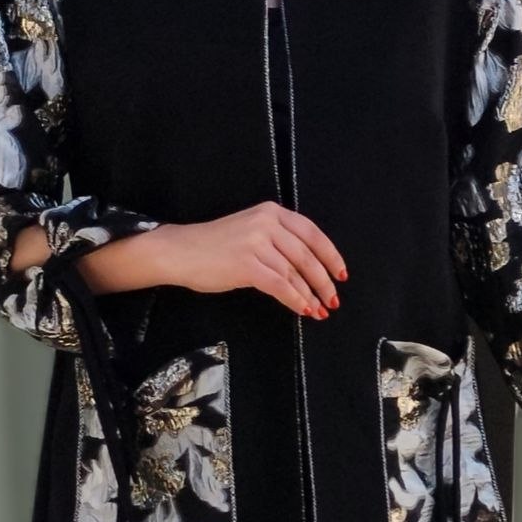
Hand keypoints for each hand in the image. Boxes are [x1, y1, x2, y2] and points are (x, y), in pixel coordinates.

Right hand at [157, 200, 346, 318]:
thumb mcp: (250, 231)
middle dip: (324, 281)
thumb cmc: (214, 245)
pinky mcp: (247, 265)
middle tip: (334, 299)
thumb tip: (308, 270)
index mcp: (271, 212)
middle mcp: (266, 223)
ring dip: (310, 294)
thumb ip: (278, 241)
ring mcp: (256, 243)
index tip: (341, 274)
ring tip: (320, 309)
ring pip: (295, 272)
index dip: (330, 255)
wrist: (180, 251)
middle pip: (307, 255)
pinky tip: (303, 309)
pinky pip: (280, 285)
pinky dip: (295, 299)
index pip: (312, 233)